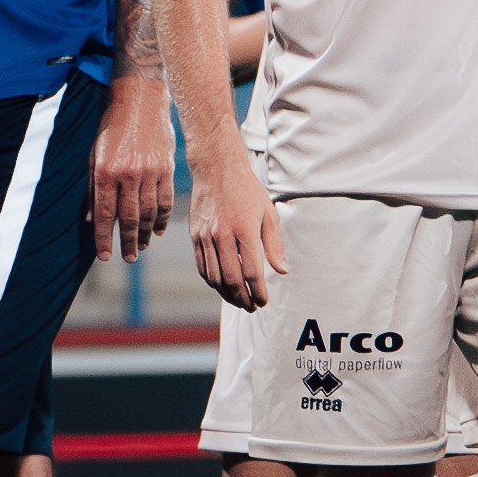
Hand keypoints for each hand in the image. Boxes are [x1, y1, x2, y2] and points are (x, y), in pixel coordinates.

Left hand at [89, 72, 181, 258]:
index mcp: (106, 172)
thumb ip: (92, 189)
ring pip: (149, 213)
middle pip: (130, 219)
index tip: (104, 256)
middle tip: (128, 257)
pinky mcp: (166, 169)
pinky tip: (159, 230)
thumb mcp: (94, 155)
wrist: (140, 101)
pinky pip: (165, 201)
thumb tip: (90, 219)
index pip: (104, 214)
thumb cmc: (112, 127)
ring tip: (142, 246)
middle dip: (128, 242)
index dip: (104, 238)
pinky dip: (162, 219)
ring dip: (146, 234)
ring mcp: (149, 173)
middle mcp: (128, 175)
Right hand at [189, 146, 287, 311]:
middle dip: (243, 299)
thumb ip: (274, 245)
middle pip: (231, 280)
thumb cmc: (247, 190)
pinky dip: (212, 282)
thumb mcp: (268, 214)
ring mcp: (206, 237)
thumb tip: (282, 270)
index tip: (264, 301)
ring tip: (238, 301)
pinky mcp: (195, 236)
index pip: (251, 273)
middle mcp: (223, 236)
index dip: (258, 292)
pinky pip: (202, 266)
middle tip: (251, 307)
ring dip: (227, 295)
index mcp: (244, 230)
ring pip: (214, 277)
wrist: (217, 169)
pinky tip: (222, 286)